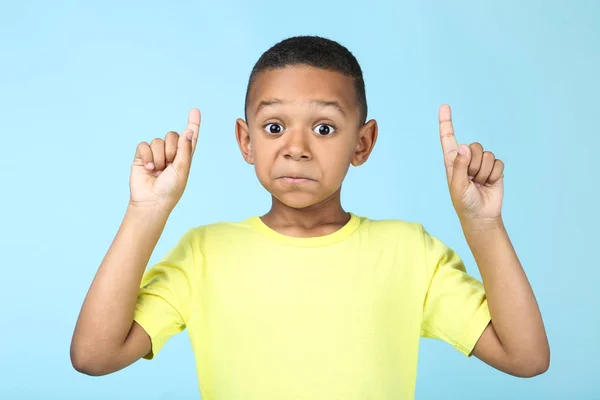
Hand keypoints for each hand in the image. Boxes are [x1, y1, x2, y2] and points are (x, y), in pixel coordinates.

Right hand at [129, 108, 200, 211]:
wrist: (151, 201)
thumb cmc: (170, 189)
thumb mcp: (182, 169)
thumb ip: (185, 149)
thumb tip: (189, 131)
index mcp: (184, 156)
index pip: (190, 137)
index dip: (193, 123)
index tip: (195, 110)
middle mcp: (171, 153)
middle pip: (172, 135)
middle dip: (171, 150)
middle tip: (168, 166)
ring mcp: (156, 154)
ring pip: (158, 141)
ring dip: (158, 157)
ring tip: (157, 171)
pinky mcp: (142, 156)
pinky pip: (144, 145)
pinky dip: (146, 156)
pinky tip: (148, 168)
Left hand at [438, 104, 504, 222]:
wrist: (481, 216)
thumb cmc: (464, 202)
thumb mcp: (457, 186)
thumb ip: (459, 166)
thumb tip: (464, 146)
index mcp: (452, 161)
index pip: (448, 139)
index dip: (446, 122)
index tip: (444, 106)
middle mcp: (466, 159)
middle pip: (474, 146)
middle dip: (474, 164)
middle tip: (471, 180)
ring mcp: (481, 163)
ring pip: (486, 155)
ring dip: (484, 172)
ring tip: (479, 184)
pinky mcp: (495, 168)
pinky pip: (498, 163)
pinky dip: (494, 175)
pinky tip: (489, 184)